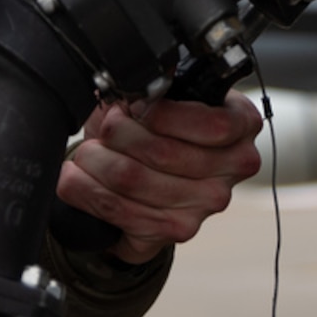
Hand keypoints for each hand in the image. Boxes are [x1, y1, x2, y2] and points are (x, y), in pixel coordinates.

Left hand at [57, 92, 264, 264]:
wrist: (152, 172)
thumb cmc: (159, 125)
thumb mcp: (163, 94)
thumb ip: (155, 86)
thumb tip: (130, 85)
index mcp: (241, 125)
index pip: (211, 125)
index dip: (162, 114)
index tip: (134, 106)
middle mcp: (233, 168)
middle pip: (162, 152)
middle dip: (117, 133)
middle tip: (104, 127)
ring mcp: (207, 204)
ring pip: (132, 179)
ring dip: (96, 161)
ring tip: (86, 151)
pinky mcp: (177, 230)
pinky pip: (118, 210)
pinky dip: (85, 190)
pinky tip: (75, 178)